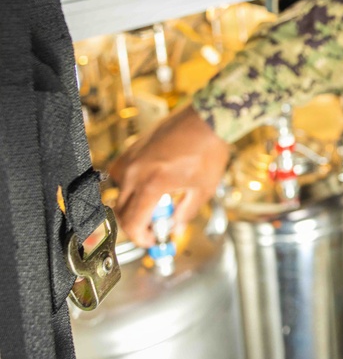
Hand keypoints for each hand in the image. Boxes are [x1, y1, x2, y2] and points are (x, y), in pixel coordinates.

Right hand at [108, 104, 229, 246]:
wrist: (208, 118)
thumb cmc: (209, 149)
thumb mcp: (203, 189)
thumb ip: (185, 213)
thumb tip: (175, 228)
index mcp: (151, 184)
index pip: (132, 223)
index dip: (140, 238)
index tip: (151, 241)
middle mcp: (135, 171)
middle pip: (120, 211)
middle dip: (136, 224)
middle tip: (155, 226)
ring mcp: (131, 157)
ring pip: (118, 191)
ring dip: (132, 203)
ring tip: (156, 202)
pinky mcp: (133, 147)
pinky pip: (122, 173)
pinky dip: (132, 184)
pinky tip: (152, 182)